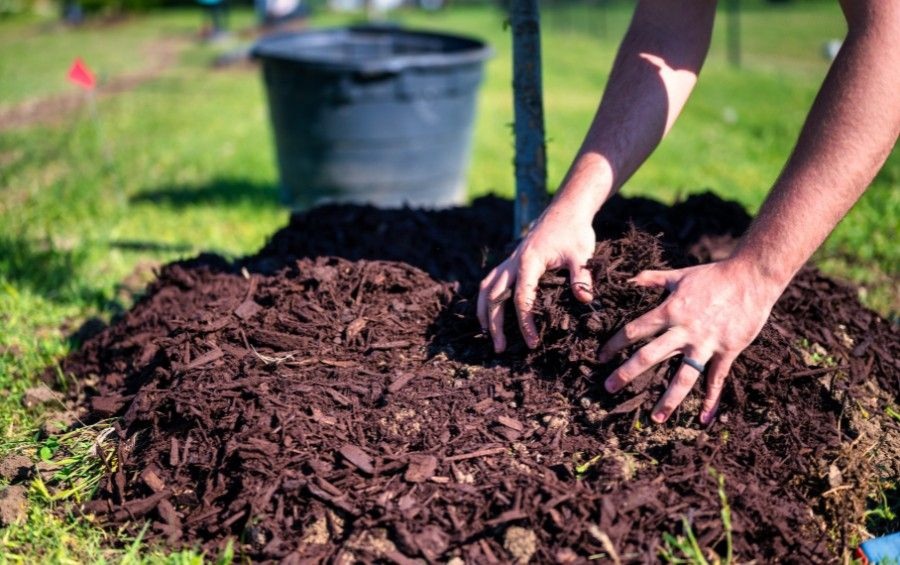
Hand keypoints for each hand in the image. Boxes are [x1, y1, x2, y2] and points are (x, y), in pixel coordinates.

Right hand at [477, 205, 596, 352]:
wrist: (566, 210)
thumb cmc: (574, 232)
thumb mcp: (582, 254)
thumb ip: (582, 276)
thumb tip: (584, 300)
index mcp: (529, 262)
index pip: (521, 298)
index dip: (525, 322)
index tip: (532, 342)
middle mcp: (513, 262)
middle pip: (495, 297)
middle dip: (495, 324)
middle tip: (500, 348)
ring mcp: (509, 261)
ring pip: (486, 289)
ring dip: (484, 312)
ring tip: (487, 335)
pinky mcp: (510, 261)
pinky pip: (490, 281)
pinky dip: (486, 299)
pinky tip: (489, 313)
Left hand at [598, 259, 783, 424]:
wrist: (752, 277)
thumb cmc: (714, 275)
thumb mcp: (679, 275)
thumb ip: (652, 279)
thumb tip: (630, 279)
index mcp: (669, 311)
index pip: (634, 331)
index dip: (614, 344)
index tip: (601, 357)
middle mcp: (684, 331)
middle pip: (649, 356)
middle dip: (627, 373)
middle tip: (609, 388)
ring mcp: (706, 344)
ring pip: (683, 377)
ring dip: (668, 399)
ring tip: (656, 418)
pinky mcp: (727, 351)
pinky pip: (716, 379)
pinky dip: (711, 400)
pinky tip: (703, 418)